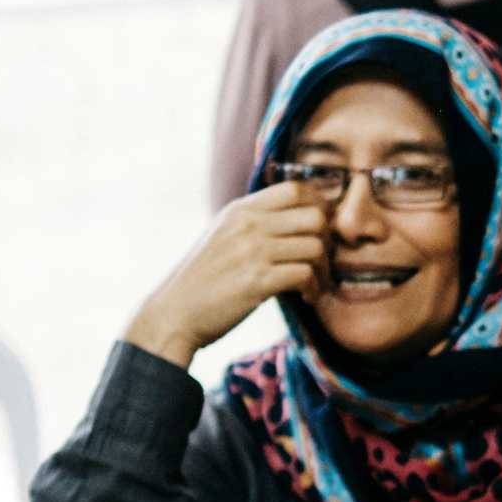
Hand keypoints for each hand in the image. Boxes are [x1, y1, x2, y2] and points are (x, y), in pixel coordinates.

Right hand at [125, 182, 324, 364]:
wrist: (174, 313)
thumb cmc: (203, 278)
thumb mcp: (223, 235)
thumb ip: (255, 222)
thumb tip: (296, 217)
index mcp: (241, 209)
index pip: (296, 189)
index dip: (319, 208)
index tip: (319, 232)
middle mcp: (248, 224)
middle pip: (315, 216)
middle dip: (328, 241)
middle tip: (320, 262)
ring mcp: (252, 251)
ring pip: (315, 246)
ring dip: (323, 270)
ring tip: (314, 285)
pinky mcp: (257, 281)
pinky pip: (305, 274)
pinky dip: (313, 288)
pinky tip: (305, 297)